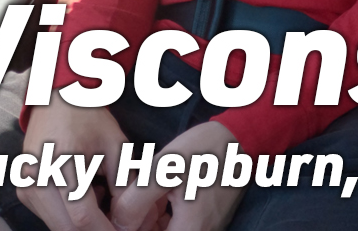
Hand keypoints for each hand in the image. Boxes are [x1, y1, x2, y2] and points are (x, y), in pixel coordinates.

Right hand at [17, 99, 126, 230]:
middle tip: (118, 224)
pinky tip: (86, 196)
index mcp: (62, 161)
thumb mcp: (116, 144)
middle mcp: (37, 178)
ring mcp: (26, 187)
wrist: (56, 101)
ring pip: (57, 226)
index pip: (82, 214)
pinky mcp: (23, 193)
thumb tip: (129, 220)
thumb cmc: (90, 119)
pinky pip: (50, 218)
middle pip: (67, 228)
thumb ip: (124, 182)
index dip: (105, 230)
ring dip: (82, 225)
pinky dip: (70, 217)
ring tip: (103, 202)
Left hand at [109, 121, 244, 230]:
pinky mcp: (206, 220)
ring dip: (149, 222)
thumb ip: (135, 201)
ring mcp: (205, 228)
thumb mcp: (163, 170)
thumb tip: (118, 224)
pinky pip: (176, 226)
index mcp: (189, 230)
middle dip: (139, 225)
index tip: (122, 216)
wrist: (240, 136)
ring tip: (143, 199)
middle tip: (127, 206)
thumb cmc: (204, 150)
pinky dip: (162, 216)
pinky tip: (157, 197)